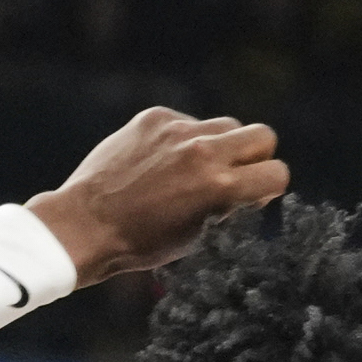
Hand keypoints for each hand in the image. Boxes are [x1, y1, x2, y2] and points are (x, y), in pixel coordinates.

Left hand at [27, 108, 288, 284]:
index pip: (277, 172)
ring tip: (192, 168)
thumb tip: (248, 187)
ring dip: (220, 144)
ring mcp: (178, 131)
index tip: (251, 196)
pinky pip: (187, 121)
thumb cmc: (141, 242)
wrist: (84, 225)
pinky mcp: (154, 119)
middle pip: (262, 135)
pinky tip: (160, 161)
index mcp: (220, 187)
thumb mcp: (199, 235)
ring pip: (226, 124)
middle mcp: (204, 151)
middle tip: (233, 175)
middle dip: (255, 156)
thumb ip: (230, 205)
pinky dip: (183, 139)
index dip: (268, 187)